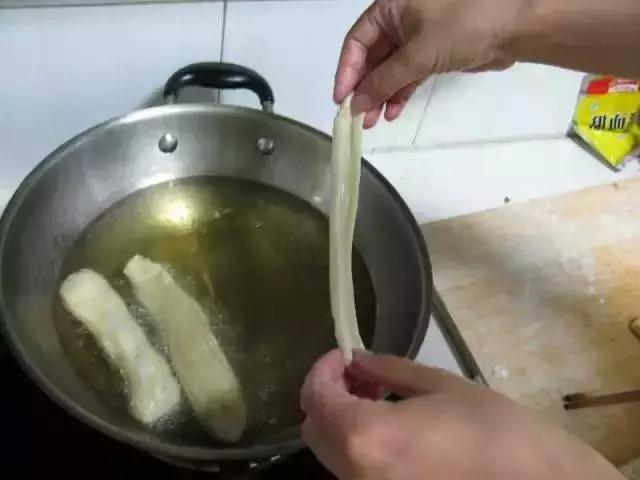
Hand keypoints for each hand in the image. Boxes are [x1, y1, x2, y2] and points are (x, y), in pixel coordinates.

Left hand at [301, 349, 623, 479]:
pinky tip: (389, 427)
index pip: (315, 398)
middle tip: (360, 374)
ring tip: (376, 396)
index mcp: (366, 438)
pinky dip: (359, 444)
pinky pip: (354, 471)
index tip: (344, 354)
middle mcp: (356, 475)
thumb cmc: (495, 431)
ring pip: (332, 453)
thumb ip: (388, 370)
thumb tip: (357, 360)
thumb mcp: (440, 386)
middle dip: (328, 395)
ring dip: (342, 419)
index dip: (323, 369)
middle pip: (314, 429)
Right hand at [335, 0, 520, 126]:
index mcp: (391, 6)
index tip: (342, 100)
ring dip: (381, 95)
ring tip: (373, 122)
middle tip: (358, 117)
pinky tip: (393, 113)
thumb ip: (383, 81)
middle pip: (372, 57)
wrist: (515, 28)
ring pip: (390, 69)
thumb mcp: (417, 54)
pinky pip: (408, 74)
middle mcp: (400, 19)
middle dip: (365, 88)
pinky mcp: (433, 53)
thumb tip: (356, 105)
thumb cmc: (462, 27)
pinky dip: (400, 92)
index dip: (347, 71)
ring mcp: (417, 37)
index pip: (356, 41)